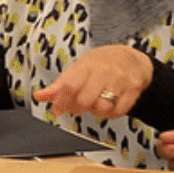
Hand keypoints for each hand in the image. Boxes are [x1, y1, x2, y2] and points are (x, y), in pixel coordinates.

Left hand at [32, 44, 151, 118]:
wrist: (134, 59)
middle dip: (78, 107)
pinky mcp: (133, 90)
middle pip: (85, 100)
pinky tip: (109, 104)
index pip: (70, 85)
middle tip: (79, 105)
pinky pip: (118, 112)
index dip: (61, 101)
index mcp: (88, 64)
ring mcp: (120, 80)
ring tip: (96, 102)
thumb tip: (40, 96)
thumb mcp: (80, 68)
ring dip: (95, 111)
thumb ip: (60, 84)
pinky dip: (111, 113)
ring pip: (102, 108)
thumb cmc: (103, 63)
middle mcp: (104, 71)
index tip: (57, 110)